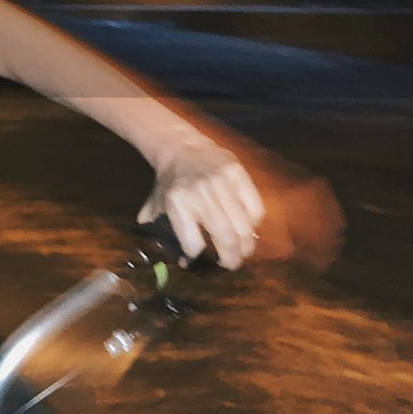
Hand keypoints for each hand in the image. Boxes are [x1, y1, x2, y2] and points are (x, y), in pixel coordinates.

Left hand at [138, 137, 265, 270]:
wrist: (181, 148)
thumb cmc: (169, 185)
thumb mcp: (156, 209)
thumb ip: (163, 235)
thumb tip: (183, 264)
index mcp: (176, 203)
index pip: (194, 244)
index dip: (199, 257)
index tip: (203, 261)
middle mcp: (200, 193)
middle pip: (226, 237)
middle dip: (232, 259)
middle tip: (232, 265)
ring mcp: (222, 182)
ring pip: (244, 226)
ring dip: (246, 246)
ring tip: (242, 251)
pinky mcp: (238, 173)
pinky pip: (256, 208)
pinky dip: (255, 224)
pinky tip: (246, 226)